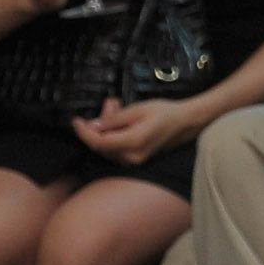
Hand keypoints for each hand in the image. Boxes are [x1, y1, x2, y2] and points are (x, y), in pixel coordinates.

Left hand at [71, 97, 198, 163]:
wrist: (186, 122)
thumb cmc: (166, 112)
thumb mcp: (138, 109)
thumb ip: (114, 118)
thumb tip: (94, 125)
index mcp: (132, 143)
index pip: (98, 142)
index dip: (84, 132)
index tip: (76, 121)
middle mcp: (131, 157)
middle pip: (102, 145)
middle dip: (99, 124)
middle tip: (110, 103)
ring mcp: (134, 161)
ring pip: (108, 147)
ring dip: (107, 128)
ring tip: (117, 107)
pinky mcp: (136, 159)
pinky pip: (116, 148)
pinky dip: (114, 134)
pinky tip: (122, 120)